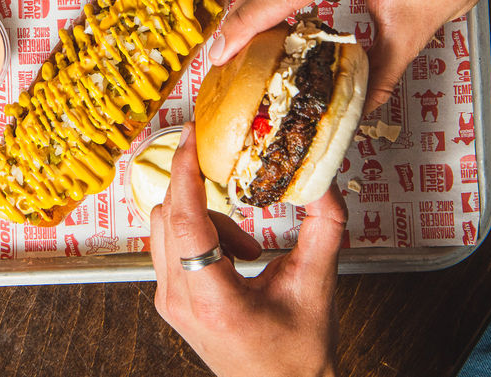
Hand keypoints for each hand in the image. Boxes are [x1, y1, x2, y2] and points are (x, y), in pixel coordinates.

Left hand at [150, 123, 343, 376]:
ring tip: (247, 248)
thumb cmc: (297, 353)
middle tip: (229, 175)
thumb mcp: (318, 285)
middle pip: (169, 214)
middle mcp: (179, 299)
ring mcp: (167, 300)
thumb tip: (323, 180)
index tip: (193, 136)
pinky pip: (169, 242)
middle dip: (202, 190)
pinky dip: (199, 233)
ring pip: (165, 224)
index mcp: (213, 298)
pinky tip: (234, 257)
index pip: (184, 219)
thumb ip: (325, 226)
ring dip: (205, 217)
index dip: (186, 170)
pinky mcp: (168, 298)